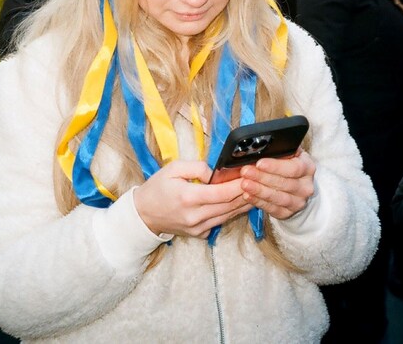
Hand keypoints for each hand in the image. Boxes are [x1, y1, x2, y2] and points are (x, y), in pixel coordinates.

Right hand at [133, 160, 252, 238]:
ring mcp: (198, 228)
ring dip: (243, 204)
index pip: (223, 193)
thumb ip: (197, 167)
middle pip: (229, 205)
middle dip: (246, 193)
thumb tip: (216, 173)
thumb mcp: (173, 168)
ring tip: (256, 192)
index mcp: (189, 197)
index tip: (251, 175)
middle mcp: (196, 216)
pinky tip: (239, 204)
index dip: (240, 184)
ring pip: (228, 215)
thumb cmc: (157, 188)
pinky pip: (220, 222)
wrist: (143, 214)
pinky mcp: (199, 234)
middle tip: (259, 182)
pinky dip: (231, 213)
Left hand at [238, 150, 315, 219]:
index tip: (259, 162)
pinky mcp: (288, 213)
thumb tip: (262, 146)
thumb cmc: (290, 166)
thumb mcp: (290, 155)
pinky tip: (247, 196)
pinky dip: (258, 202)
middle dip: (262, 177)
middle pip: (283, 183)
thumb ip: (280, 151)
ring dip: (259, 190)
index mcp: (308, 168)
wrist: (298, 187)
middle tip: (245, 171)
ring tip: (244, 184)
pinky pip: (272, 208)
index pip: (293, 168)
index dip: (275, 166)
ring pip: (277, 197)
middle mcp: (305, 186)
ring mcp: (298, 202)